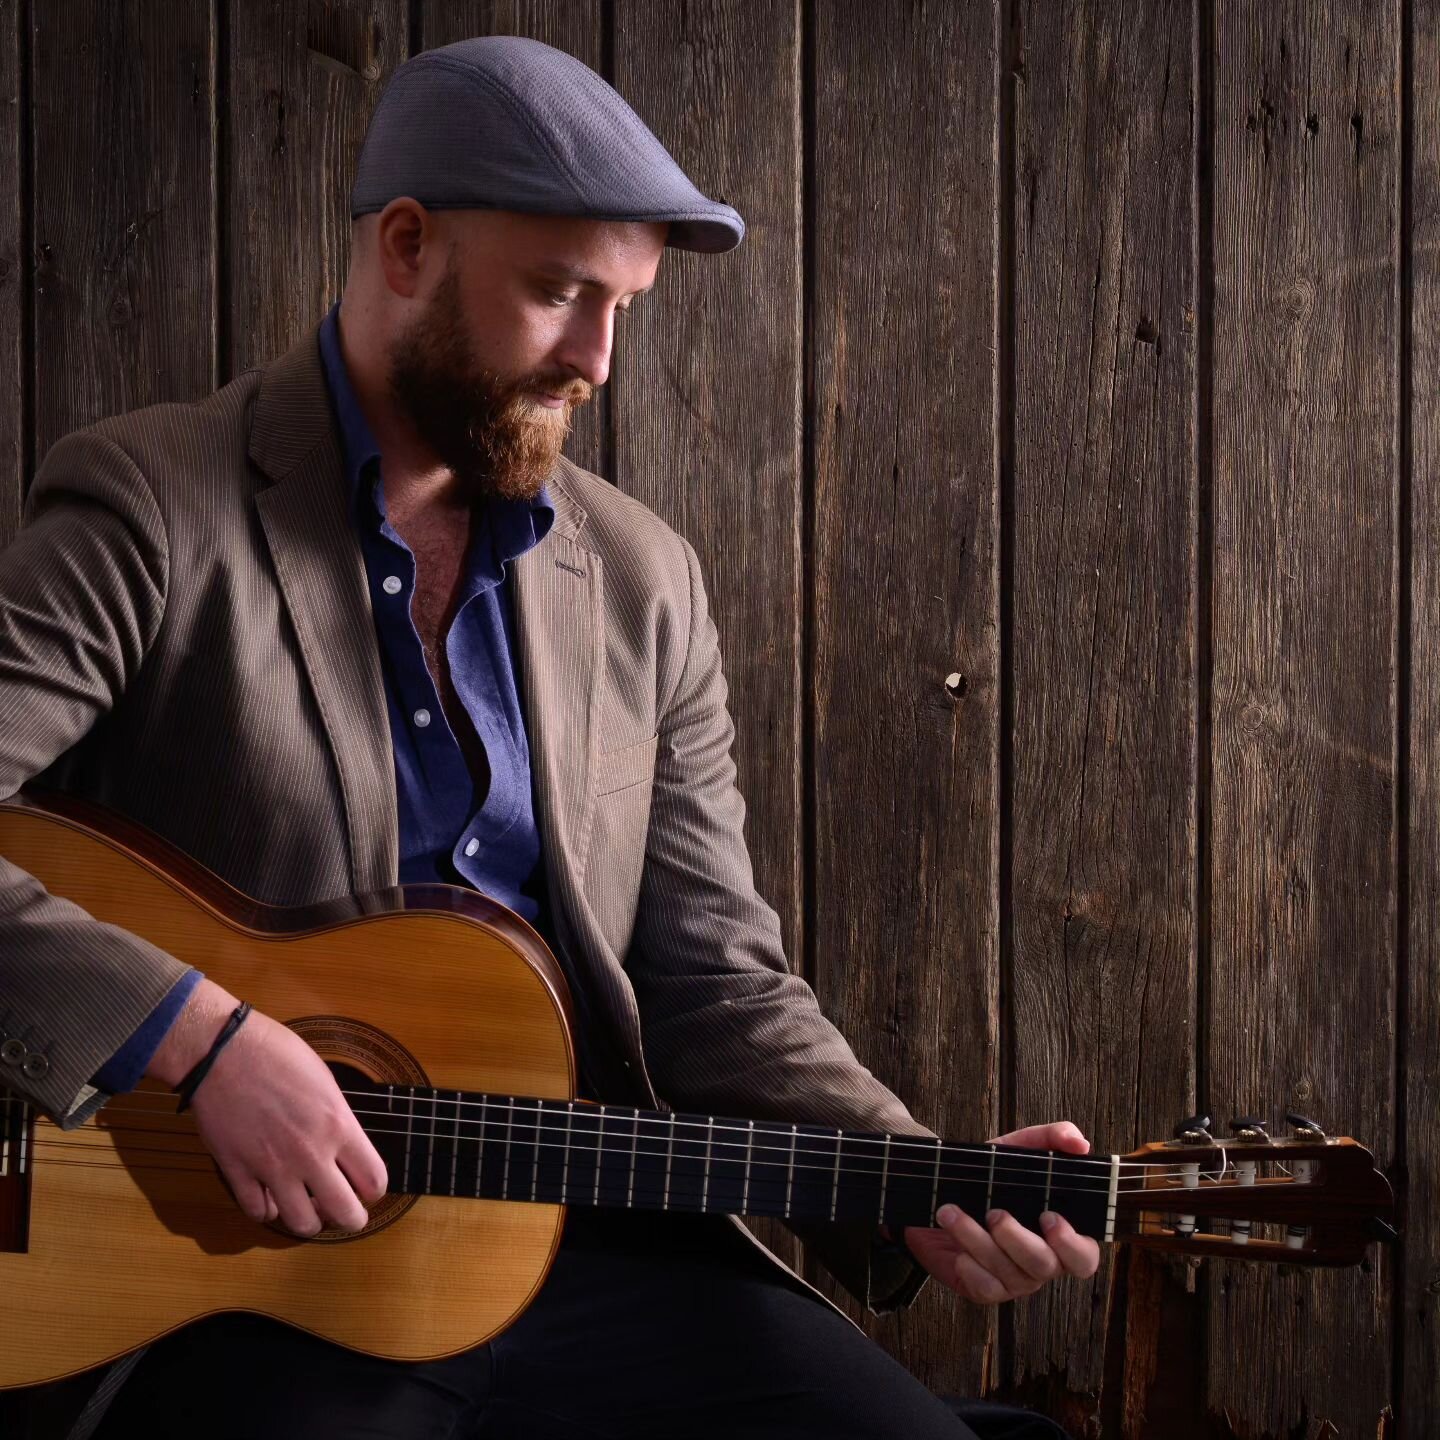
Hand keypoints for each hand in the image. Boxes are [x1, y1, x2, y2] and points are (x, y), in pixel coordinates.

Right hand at [146, 979, 387, 1235]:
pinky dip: (268, 1211)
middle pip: (345, 1213)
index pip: (374, 1181)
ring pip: (300, 1223)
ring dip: (309, 1219)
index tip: (368, 1187)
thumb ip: (337, 1121)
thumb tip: (343, 1148)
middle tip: (346, 1211)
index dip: (374, 1190)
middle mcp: (309, 1153)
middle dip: (351, 1218)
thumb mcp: (325, 1082)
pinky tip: (271, 1198)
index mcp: (338, 1126)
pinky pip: (258, 1212)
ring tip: (309, 1206)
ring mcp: (271, 1167)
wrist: (222, 1051)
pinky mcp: (237, 1172)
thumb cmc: (277, 1054)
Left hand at [896, 1121, 1101, 1303]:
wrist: (941, 1189)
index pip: (1085, 1256)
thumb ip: (1052, 1139)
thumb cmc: (991, 1174)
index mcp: (1059, 1234)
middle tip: (994, 1213)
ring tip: (951, 1212)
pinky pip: (985, 1288)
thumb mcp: (1018, 1148)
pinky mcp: (987, 1289)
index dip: (1072, 1244)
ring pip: (1008, 1273)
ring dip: (976, 1239)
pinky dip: (970, 1266)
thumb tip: (1080, 1144)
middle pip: (1045, 1266)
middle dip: (1017, 1239)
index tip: (1048, 1216)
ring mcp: (1016, 1280)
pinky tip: (957, 1248)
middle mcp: (1043, 1261)